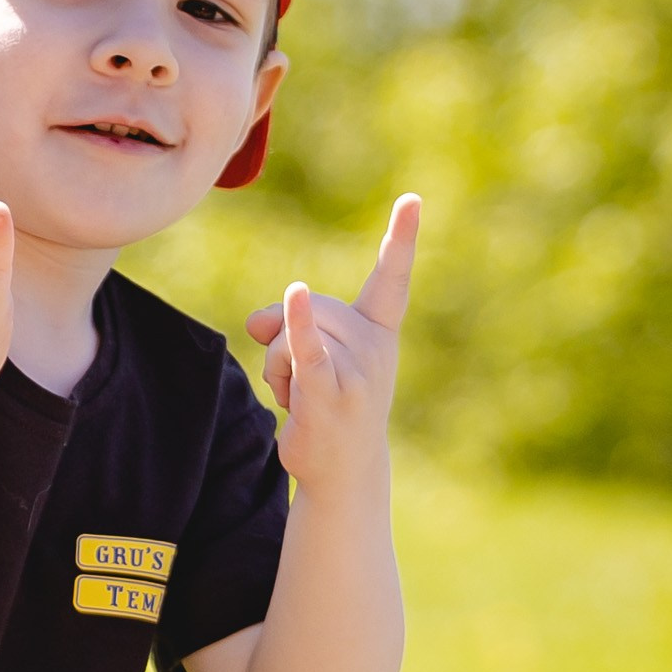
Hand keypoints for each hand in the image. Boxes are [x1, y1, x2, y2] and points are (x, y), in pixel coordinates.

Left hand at [246, 193, 421, 490]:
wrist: (344, 473)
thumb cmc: (329, 410)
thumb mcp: (312, 358)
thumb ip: (285, 325)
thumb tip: (259, 320)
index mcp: (378, 330)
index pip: (391, 279)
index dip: (402, 239)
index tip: (412, 199)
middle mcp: (374, 346)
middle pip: (310, 306)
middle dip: (286, 336)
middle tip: (301, 381)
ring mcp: (356, 370)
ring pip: (290, 335)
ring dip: (277, 369)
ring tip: (300, 399)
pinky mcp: (330, 392)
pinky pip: (307, 350)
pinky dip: (297, 326)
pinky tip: (293, 296)